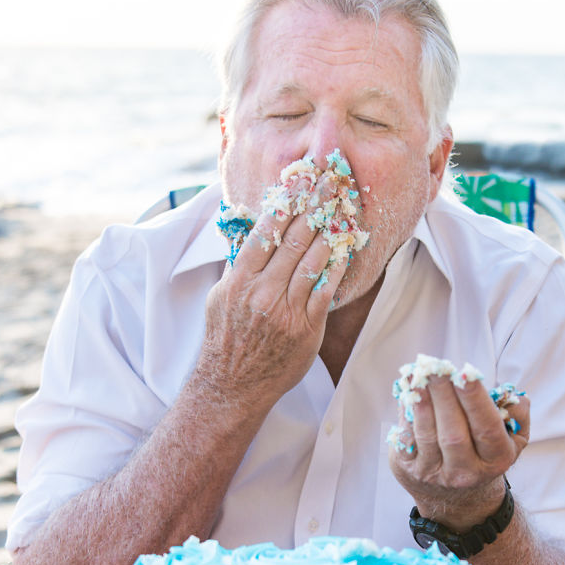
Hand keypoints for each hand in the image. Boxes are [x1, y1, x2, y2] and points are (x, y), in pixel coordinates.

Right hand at [195, 170, 354, 404]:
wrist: (233, 383)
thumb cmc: (226, 338)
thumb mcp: (220, 296)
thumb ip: (238, 265)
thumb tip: (251, 231)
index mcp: (239, 280)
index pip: (265, 232)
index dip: (286, 203)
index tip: (301, 181)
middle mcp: (262, 291)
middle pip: (293, 240)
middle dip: (314, 207)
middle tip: (330, 183)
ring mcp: (285, 310)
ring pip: (312, 261)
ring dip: (329, 231)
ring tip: (342, 207)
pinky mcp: (306, 328)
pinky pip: (325, 290)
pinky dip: (335, 267)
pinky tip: (344, 249)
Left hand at [389, 375, 529, 531]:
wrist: (458, 497)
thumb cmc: (485, 453)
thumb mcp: (513, 440)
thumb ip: (518, 415)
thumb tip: (511, 394)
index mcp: (496, 460)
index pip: (486, 430)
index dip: (475, 402)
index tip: (465, 374)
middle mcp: (465, 472)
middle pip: (453, 433)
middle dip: (444, 397)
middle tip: (437, 368)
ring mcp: (435, 473)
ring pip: (427, 435)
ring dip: (422, 403)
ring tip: (417, 375)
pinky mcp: (409, 469)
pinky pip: (406, 437)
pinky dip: (406, 412)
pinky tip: (407, 391)